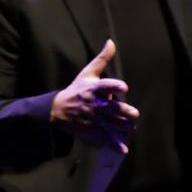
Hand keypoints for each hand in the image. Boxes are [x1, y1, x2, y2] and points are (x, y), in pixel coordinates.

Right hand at [50, 39, 137, 153]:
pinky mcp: (92, 131)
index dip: (115, 87)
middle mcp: (94, 104)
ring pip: (110, 124)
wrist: (58, 110)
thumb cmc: (76, 90)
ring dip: (122, 128)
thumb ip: (102, 59)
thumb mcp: (87, 73)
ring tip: (130, 128)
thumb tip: (111, 42)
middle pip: (111, 108)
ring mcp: (93, 119)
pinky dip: (113, 145)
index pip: (105, 86)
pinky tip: (123, 149)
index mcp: (94, 89)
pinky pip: (104, 138)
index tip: (124, 88)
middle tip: (133, 114)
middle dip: (122, 112)